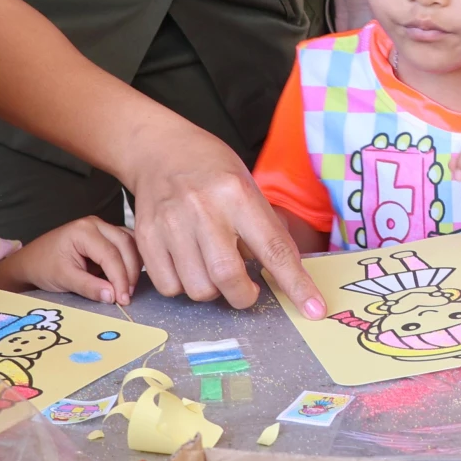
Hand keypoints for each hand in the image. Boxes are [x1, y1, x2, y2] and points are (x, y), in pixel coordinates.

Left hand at [0, 217, 140, 304]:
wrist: (31, 261)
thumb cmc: (43, 267)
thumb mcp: (64, 279)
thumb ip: (89, 287)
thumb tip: (113, 296)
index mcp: (83, 230)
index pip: (110, 254)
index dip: (120, 278)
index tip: (123, 299)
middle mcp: (96, 223)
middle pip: (125, 244)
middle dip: (130, 272)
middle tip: (128, 295)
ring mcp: (102, 227)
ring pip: (129, 242)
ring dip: (134, 264)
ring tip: (129, 288)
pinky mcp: (105, 234)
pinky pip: (126, 243)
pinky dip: (130, 259)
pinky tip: (129, 276)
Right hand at [124, 122, 325, 316]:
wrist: (161, 150)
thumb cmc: (212, 170)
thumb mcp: (248, 187)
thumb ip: (265, 228)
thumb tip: (285, 274)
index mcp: (238, 194)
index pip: (274, 248)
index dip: (296, 284)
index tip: (314, 309)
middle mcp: (204, 210)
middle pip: (228, 277)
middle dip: (244, 296)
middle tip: (249, 290)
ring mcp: (171, 225)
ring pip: (198, 289)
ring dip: (213, 291)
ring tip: (214, 269)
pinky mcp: (146, 238)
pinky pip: (169, 287)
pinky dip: (184, 287)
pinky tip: (189, 265)